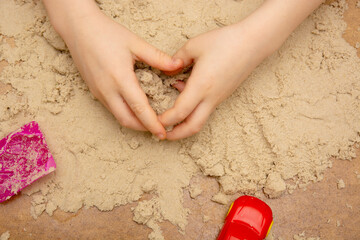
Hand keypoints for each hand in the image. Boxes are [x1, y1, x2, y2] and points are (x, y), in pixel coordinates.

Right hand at [51, 3, 182, 138]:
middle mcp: (107, 90)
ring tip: (150, 122)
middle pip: (127, 120)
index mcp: (120, 78)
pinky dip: (125, 114)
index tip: (163, 133)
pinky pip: (112, 108)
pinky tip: (136, 109)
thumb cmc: (107, 33)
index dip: (152, 123)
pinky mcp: (95, 91)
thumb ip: (158, 57)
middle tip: (159, 130)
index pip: (139, 108)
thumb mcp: (135, 43)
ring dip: (135, 122)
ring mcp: (99, 92)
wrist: (78, 28)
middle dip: (144, 128)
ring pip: (118, 116)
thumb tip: (178, 65)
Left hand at [159, 24, 267, 139]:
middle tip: (162, 135)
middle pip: (193, 127)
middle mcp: (211, 97)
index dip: (165, 120)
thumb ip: (177, 60)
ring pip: (200, 120)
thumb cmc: (224, 41)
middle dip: (176, 135)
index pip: (179, 112)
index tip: (154, 120)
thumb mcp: (194, 46)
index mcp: (201, 86)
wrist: (253, 43)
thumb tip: (168, 72)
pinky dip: (193, 112)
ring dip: (184, 125)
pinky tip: (185, 97)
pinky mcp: (223, 95)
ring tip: (170, 121)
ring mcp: (219, 98)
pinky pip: (206, 109)